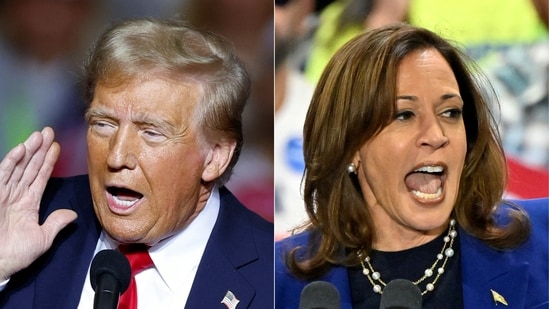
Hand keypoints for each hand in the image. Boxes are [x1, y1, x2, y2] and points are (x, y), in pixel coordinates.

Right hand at [0, 127, 76, 280]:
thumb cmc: (15, 255)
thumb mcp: (42, 238)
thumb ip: (56, 223)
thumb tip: (72, 215)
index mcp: (28, 204)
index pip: (41, 177)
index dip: (48, 162)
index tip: (57, 147)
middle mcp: (16, 195)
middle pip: (29, 167)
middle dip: (39, 149)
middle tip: (48, 132)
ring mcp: (3, 194)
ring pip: (18, 167)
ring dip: (28, 151)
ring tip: (39, 136)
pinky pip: (3, 175)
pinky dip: (11, 162)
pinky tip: (20, 149)